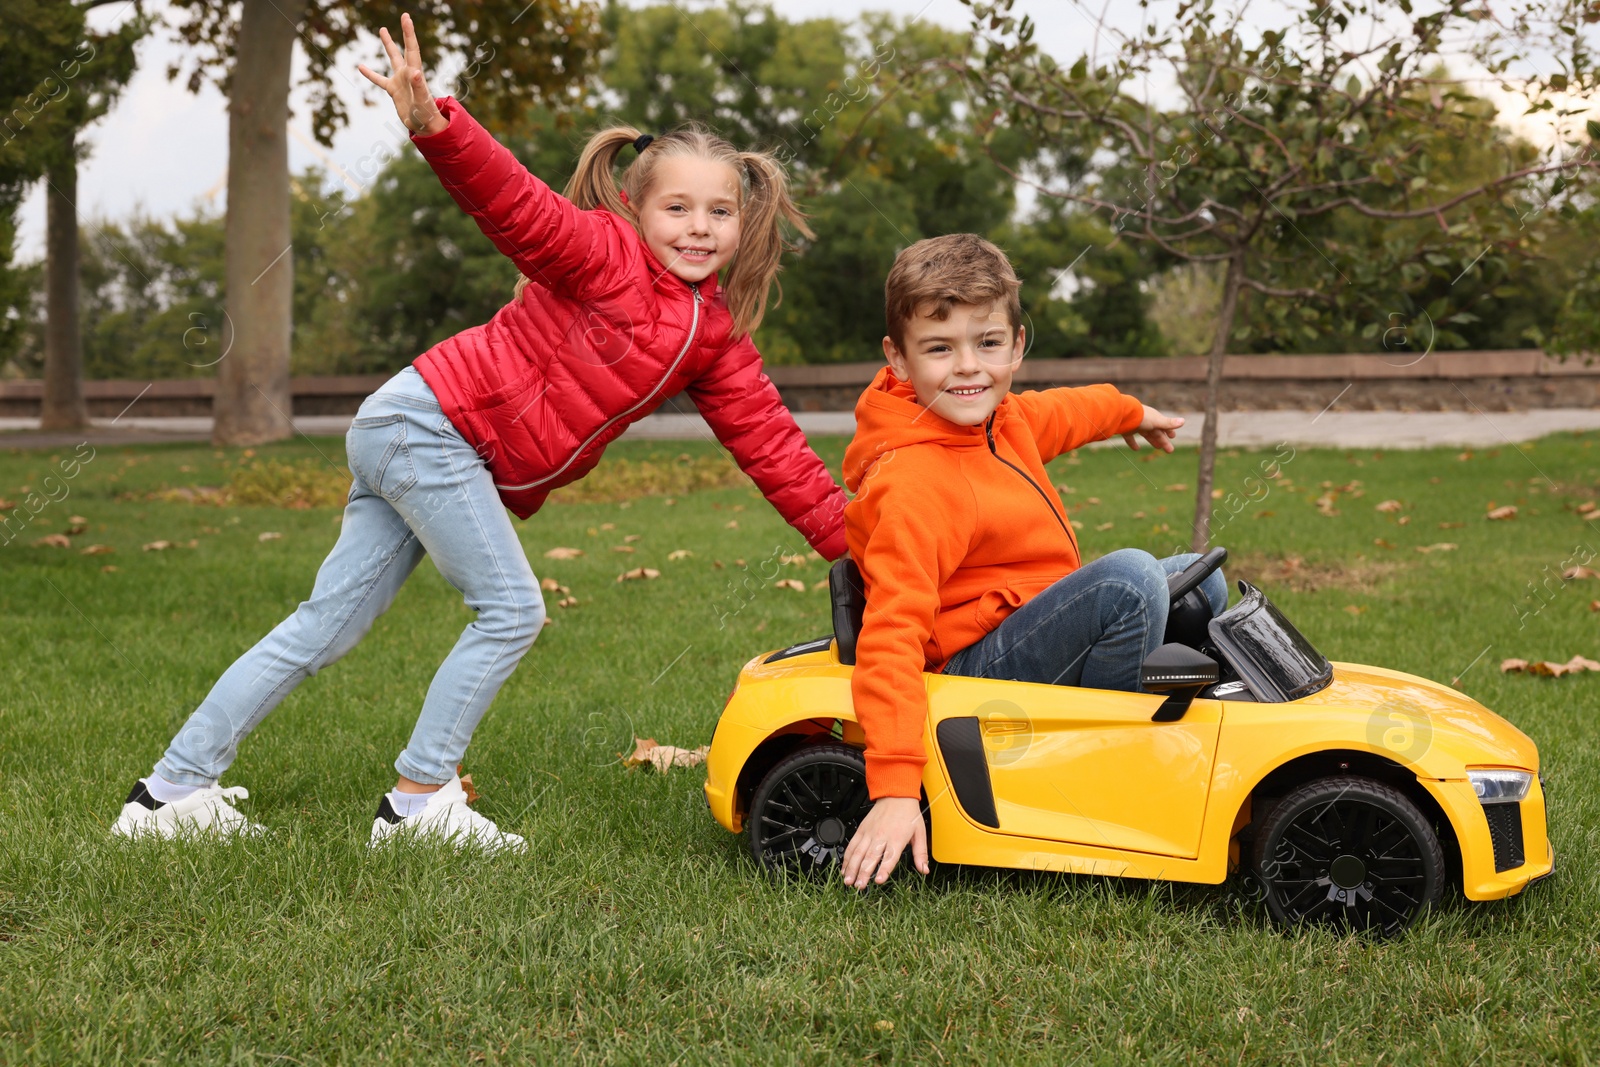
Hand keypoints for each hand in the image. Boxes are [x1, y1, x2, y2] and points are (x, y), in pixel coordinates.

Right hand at [357, 13, 447, 135]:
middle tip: (405, 16)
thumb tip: (415, 72)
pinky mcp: (394, 90)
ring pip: (393, 59)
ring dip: (388, 45)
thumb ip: (419, 86)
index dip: (409, 33)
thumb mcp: (422, 100)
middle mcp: (408, 73)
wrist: (425, 126)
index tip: (406, 17)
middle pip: (404, 49)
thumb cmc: (427, 114)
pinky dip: (370, 74)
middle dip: (405, 33)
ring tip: (383, 30)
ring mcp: (400, 81)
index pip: (412, 48)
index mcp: (415, 72)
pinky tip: (360, 67)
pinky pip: (379, 80)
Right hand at [840, 796, 929, 888]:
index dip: (883, 870)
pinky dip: (847, 858)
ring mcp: (870, 833)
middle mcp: (881, 836)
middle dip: (863, 873)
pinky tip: (845, 868)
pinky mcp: (862, 830)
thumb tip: (924, 869)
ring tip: (849, 880)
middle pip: (870, 857)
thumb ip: (920, 853)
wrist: (896, 795)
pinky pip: (852, 845)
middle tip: (859, 886)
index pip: (889, 857)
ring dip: (852, 868)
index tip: (878, 880)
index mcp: (897, 838)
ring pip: (858, 853)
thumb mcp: (920, 833)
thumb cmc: (908, 813)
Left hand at [1124, 404, 1183, 452]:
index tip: (1173, 437)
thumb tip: (1183, 421)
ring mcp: (1136, 425)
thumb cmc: (1141, 417)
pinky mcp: (1126, 430)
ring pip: (1146, 434)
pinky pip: (1130, 438)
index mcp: (1154, 418)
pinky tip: (1136, 449)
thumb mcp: (1156, 421)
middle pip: (1156, 432)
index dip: (1169, 431)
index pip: (1163, 425)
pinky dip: (1133, 443)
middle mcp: (1145, 421)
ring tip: (1158, 448)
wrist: (1121, 414)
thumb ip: (1169, 423)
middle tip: (1170, 450)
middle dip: (1164, 441)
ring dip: (1152, 441)